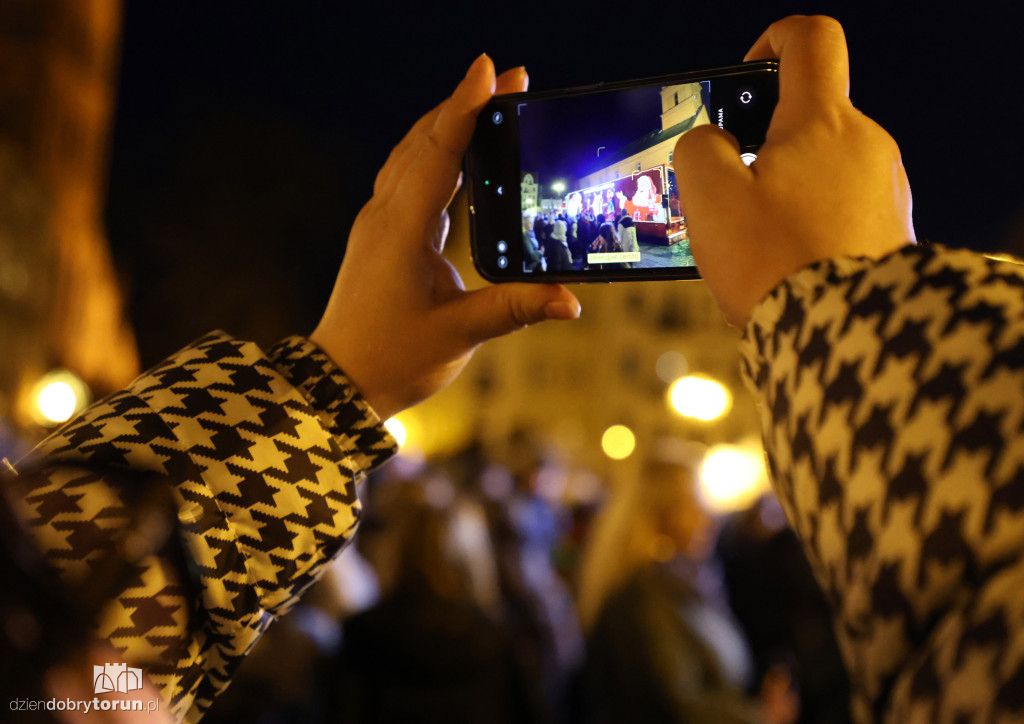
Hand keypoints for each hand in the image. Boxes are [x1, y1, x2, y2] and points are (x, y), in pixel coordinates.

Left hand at [311, 56, 579, 419]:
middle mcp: (385, 216)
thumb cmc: (392, 358)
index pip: (438, 154)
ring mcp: (379, 222)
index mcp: (401, 231)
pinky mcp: (382, 234)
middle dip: (467, 104)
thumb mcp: (459, 334)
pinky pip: (409, 176)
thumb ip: (515, 309)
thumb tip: (570, 303)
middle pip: (424, 141)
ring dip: (449, 122)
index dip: (466, 109)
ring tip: (491, 100)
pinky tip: (458, 150)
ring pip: (412, 153)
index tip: (490, 71)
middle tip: (512, 78)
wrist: (340, 379)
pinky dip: (436, 151)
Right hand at [674, 15, 914, 325]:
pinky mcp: (891, 228)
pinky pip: (840, 207)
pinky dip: (808, 223)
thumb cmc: (776, 264)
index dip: (772, 40)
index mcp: (822, 122)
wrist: (843, 335)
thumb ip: (699, 148)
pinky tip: (783, 263)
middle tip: (731, 192)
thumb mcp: (709, 197)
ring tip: (755, 242)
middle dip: (763, 144)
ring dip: (784, 190)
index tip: (747, 73)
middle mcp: (866, 144)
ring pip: (822, 166)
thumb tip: (712, 142)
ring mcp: (885, 187)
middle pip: (809, 116)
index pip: (810, 40)